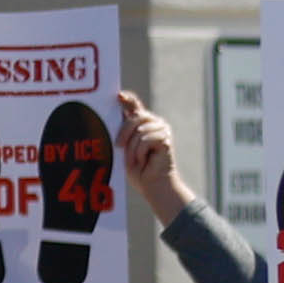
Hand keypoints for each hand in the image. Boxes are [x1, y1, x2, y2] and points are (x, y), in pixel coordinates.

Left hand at [121, 95, 191, 223]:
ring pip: (139, 130)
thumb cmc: (139, 170)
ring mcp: (161, 129)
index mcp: (142, 124)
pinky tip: (146, 160)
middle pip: (135, 117)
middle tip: (119, 147)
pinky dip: (140, 153)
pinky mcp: (165, 138)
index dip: (127, 99)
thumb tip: (118, 114)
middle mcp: (153, 123)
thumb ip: (124, 131)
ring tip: (138, 160)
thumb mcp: (126, 147)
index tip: (118, 96)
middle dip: (124, 133)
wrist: (153, 186)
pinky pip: (145, 139)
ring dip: (133, 149)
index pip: (135, 106)